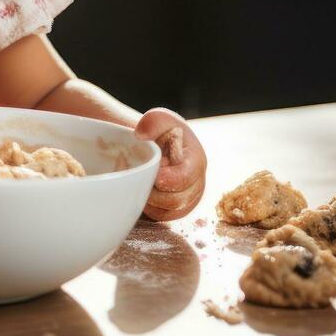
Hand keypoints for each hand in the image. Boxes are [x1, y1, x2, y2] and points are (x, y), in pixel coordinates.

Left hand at [134, 107, 206, 221]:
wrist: (161, 144)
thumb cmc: (161, 131)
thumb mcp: (158, 119)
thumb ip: (152, 122)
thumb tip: (141, 134)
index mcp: (196, 160)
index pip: (187, 177)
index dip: (171, 179)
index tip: (155, 177)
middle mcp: (197, 183)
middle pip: (178, 199)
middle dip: (156, 193)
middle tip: (138, 181)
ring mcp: (189, 198)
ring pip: (169, 210)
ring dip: (151, 200)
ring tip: (138, 184)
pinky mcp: (178, 209)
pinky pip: (163, 216)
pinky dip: (150, 208)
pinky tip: (142, 192)